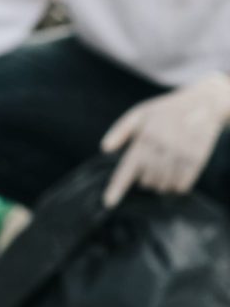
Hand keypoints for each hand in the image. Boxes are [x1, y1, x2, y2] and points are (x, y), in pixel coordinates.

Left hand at [103, 74, 229, 205]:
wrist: (203, 104)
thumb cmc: (166, 110)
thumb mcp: (140, 113)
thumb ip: (120, 131)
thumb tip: (104, 149)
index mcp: (143, 137)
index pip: (126, 168)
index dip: (116, 188)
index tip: (107, 203)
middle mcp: (160, 147)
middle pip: (146, 180)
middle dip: (145, 180)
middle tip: (151, 170)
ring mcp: (180, 154)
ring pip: (164, 184)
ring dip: (161, 185)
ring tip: (164, 172)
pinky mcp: (197, 159)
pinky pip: (183, 184)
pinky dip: (178, 186)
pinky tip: (177, 178)